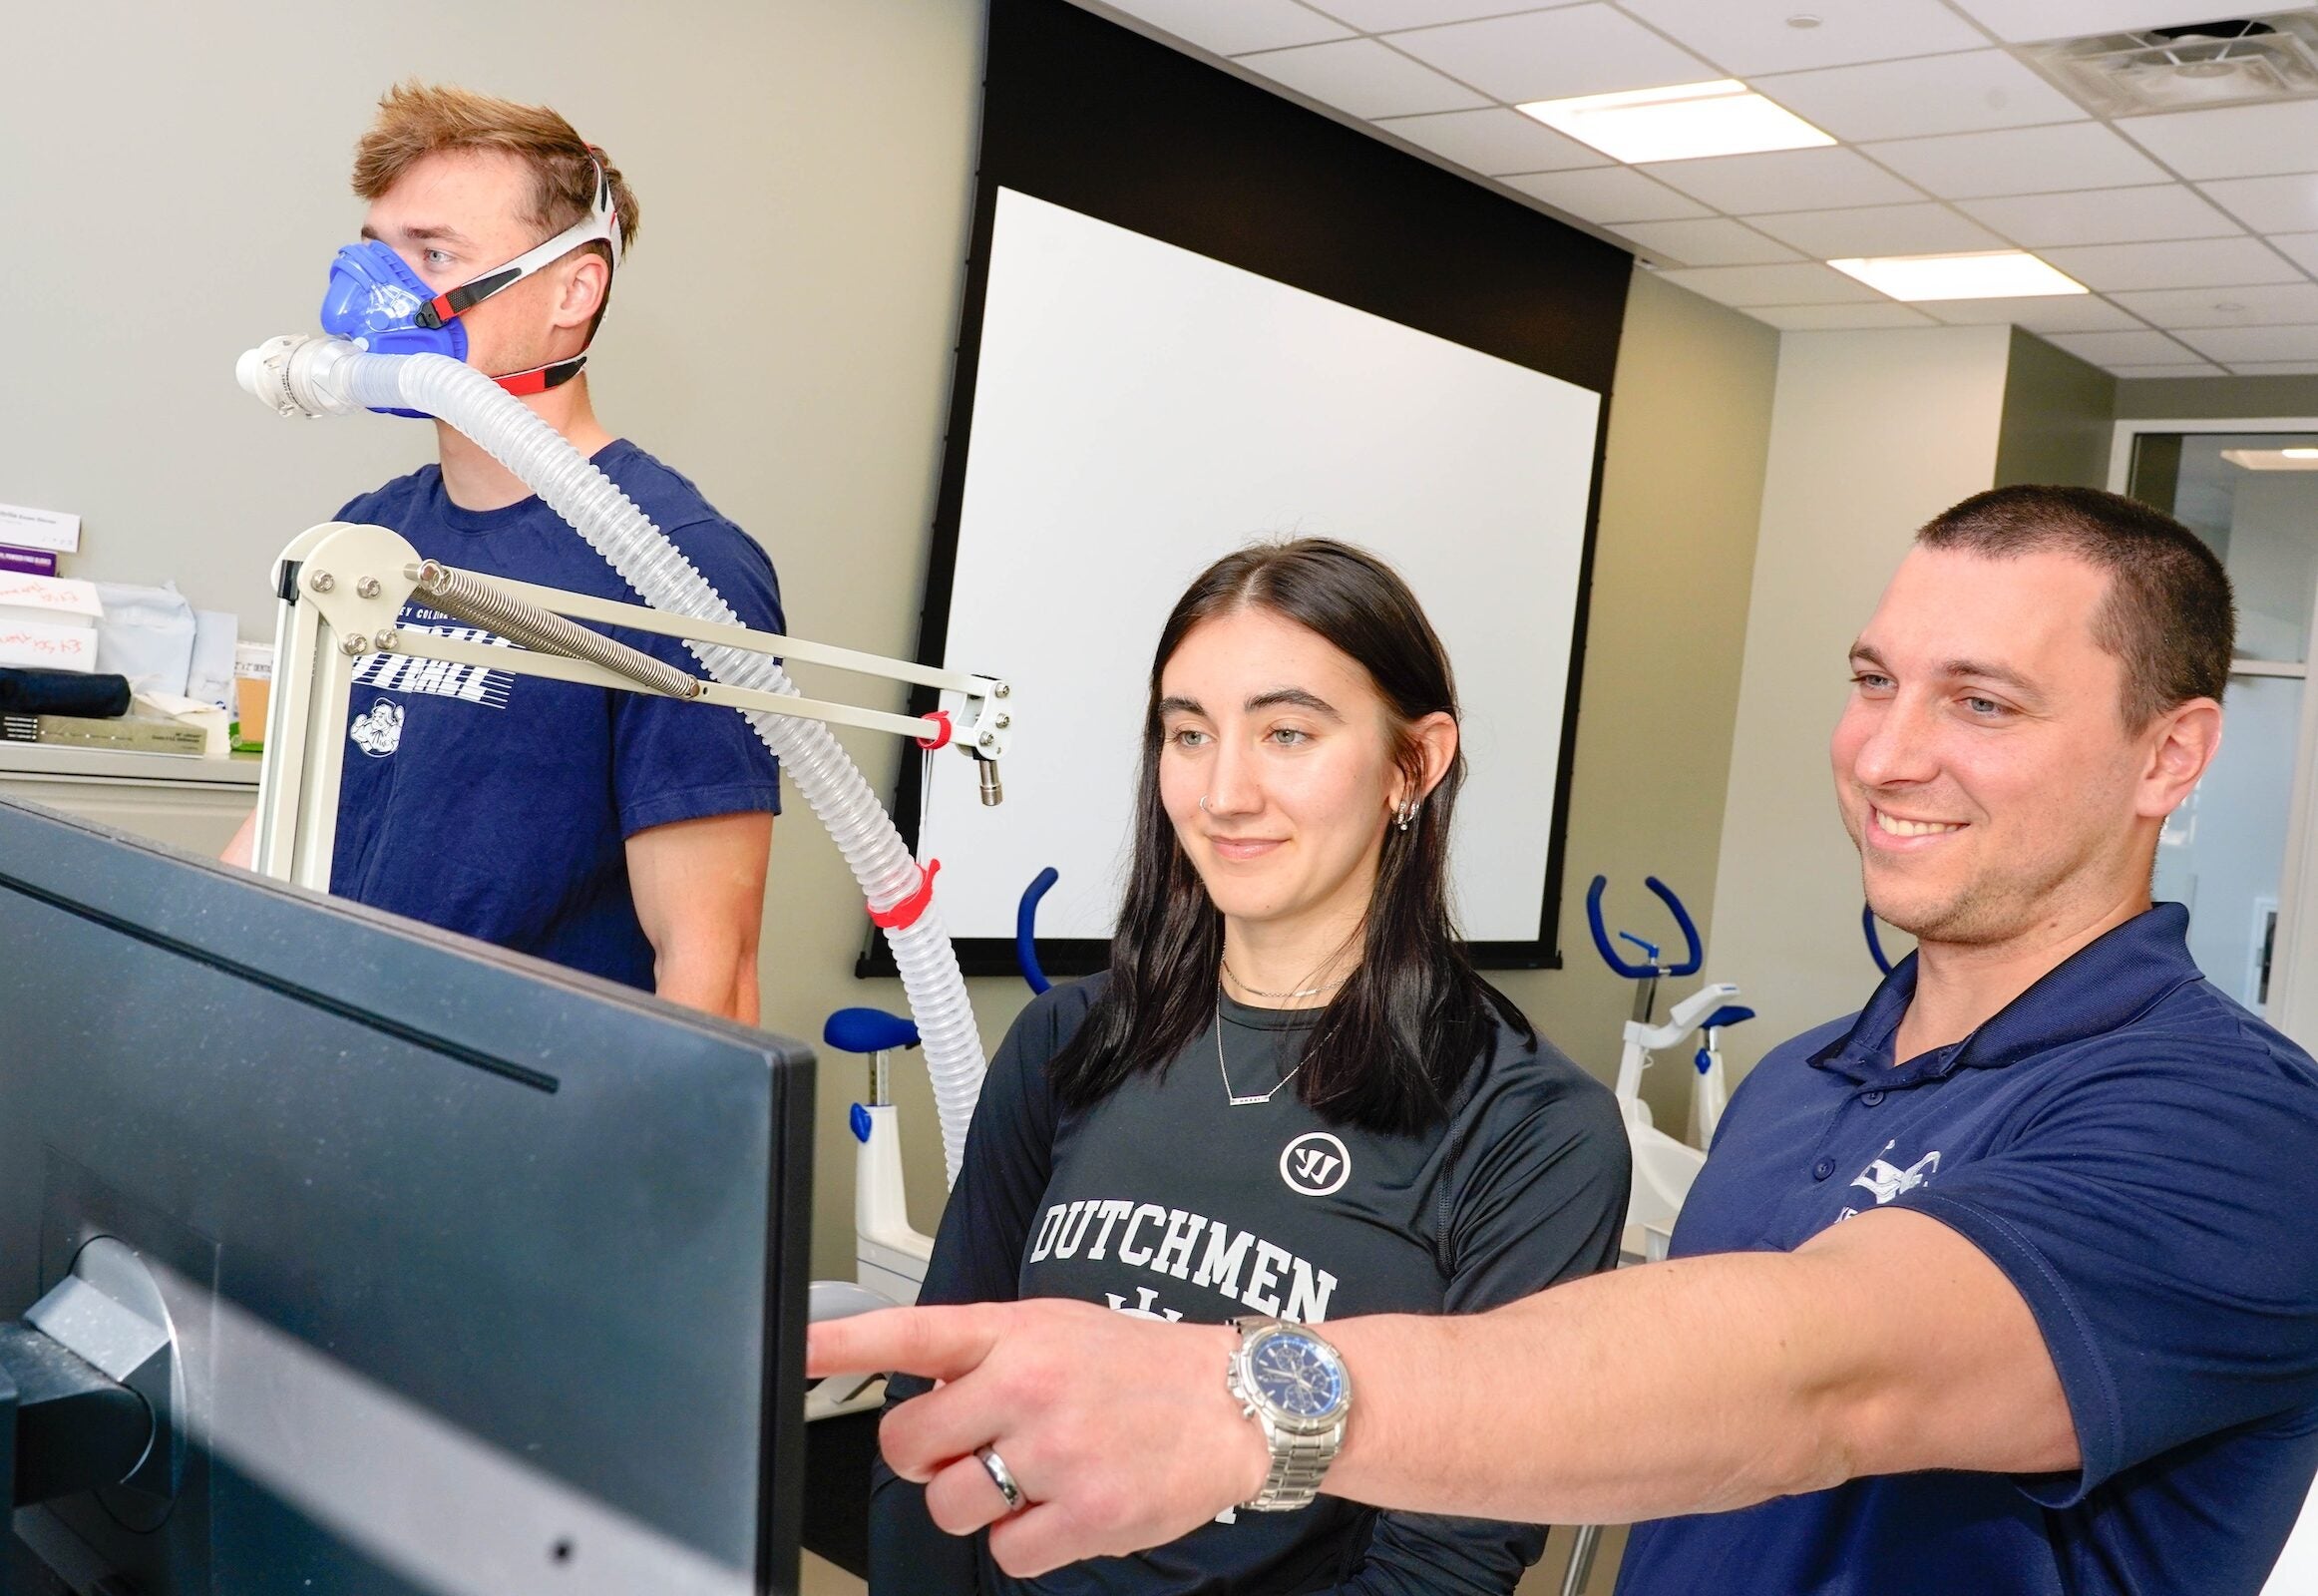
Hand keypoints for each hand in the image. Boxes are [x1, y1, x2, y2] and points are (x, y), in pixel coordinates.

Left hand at [808, 1300, 1268, 1575]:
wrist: (1235, 1403)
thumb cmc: (1136, 1367)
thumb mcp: (1056, 1327)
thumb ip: (984, 1352)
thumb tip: (921, 1388)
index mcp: (1014, 1331)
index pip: (912, 1333)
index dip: (844, 1343)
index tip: (797, 1349)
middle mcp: (1027, 1385)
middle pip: (909, 1444)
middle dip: (927, 1457)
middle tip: (968, 1449)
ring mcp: (1055, 1452)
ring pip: (948, 1506)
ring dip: (975, 1505)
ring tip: (1029, 1477)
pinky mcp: (1086, 1513)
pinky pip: (1005, 1552)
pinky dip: (1025, 1541)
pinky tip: (1062, 1507)